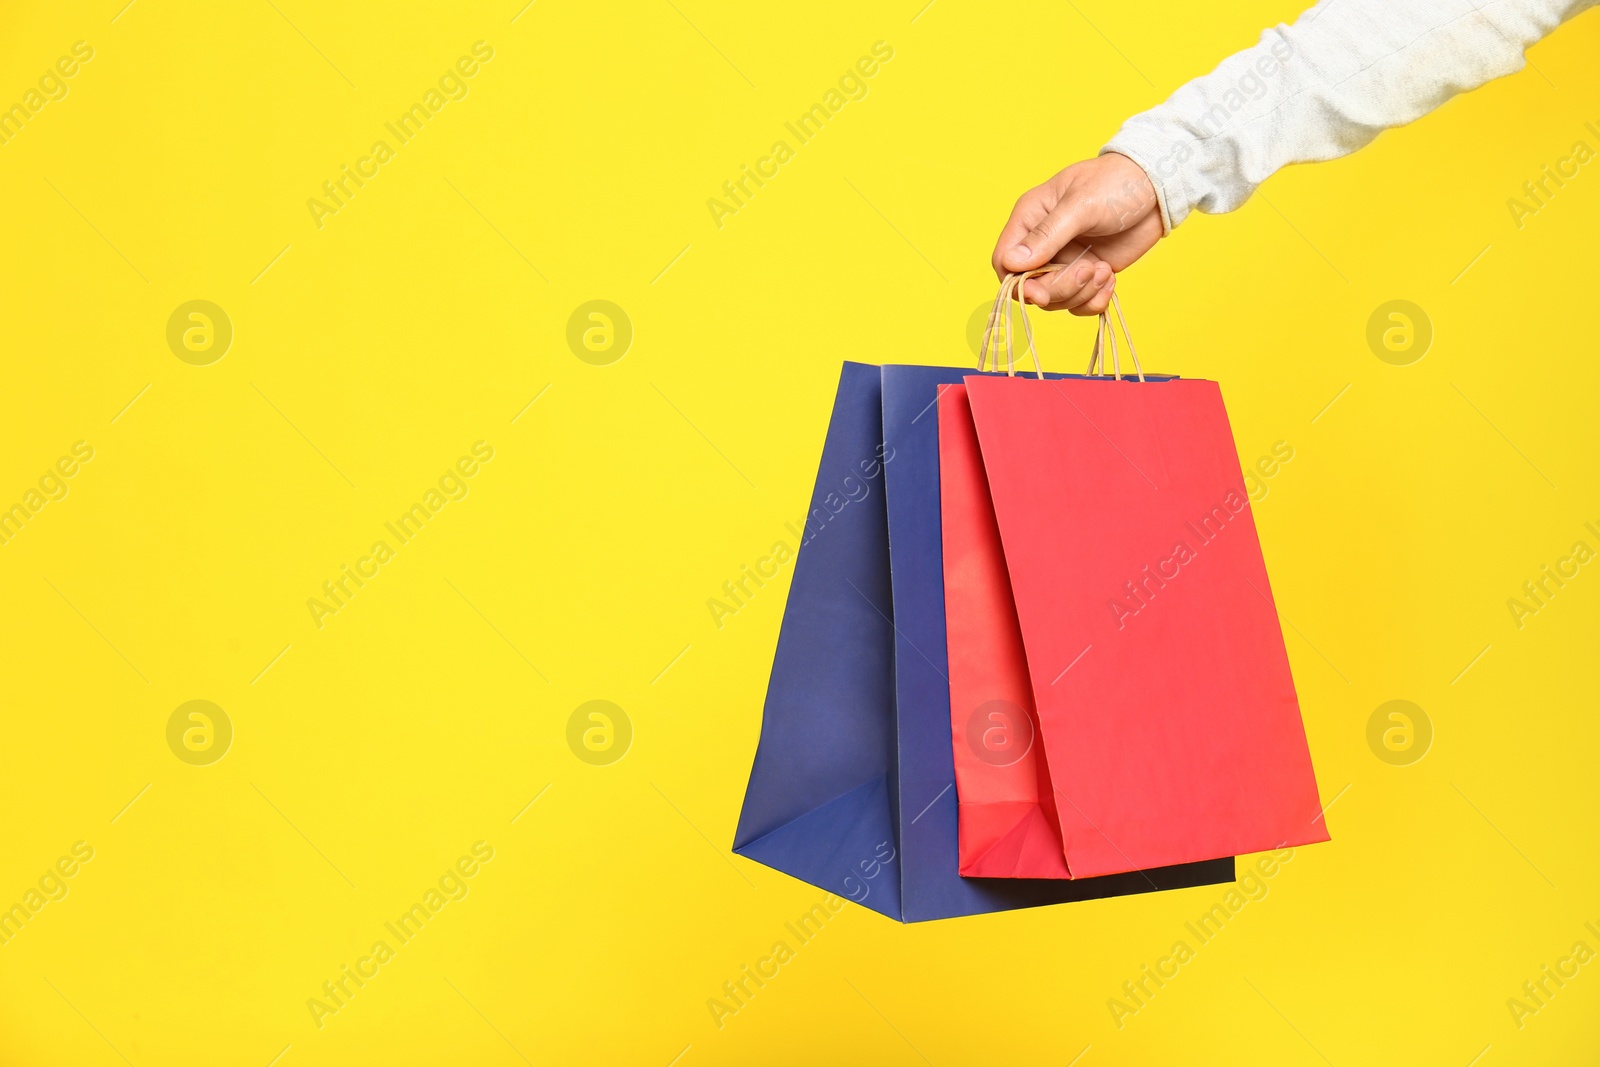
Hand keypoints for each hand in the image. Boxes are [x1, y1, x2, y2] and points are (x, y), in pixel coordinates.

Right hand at [991, 153, 1161, 313]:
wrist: (1157, 187)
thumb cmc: (1116, 182)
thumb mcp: (1081, 205)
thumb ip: (1047, 235)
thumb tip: (1012, 262)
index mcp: (1030, 219)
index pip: (1004, 261)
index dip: (1017, 282)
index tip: (1040, 292)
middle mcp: (1043, 244)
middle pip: (1031, 288)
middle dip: (1059, 288)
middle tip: (1089, 270)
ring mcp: (1066, 261)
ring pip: (1056, 300)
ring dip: (1081, 294)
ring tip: (1105, 270)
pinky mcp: (1088, 273)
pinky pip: (1080, 304)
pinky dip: (1095, 300)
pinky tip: (1111, 278)